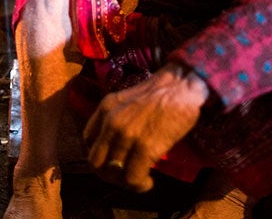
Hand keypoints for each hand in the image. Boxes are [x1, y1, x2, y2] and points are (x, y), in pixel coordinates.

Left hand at [82, 62, 209, 192]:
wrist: (183, 85)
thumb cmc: (162, 91)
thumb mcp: (129, 99)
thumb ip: (118, 117)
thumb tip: (120, 145)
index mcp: (105, 107)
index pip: (88, 140)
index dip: (100, 153)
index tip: (114, 158)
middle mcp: (111, 122)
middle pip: (95, 161)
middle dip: (108, 174)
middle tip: (124, 176)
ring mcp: (126, 135)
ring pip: (112, 173)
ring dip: (125, 183)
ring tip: (139, 181)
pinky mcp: (145, 148)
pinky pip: (132, 178)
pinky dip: (139, 186)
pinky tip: (149, 182)